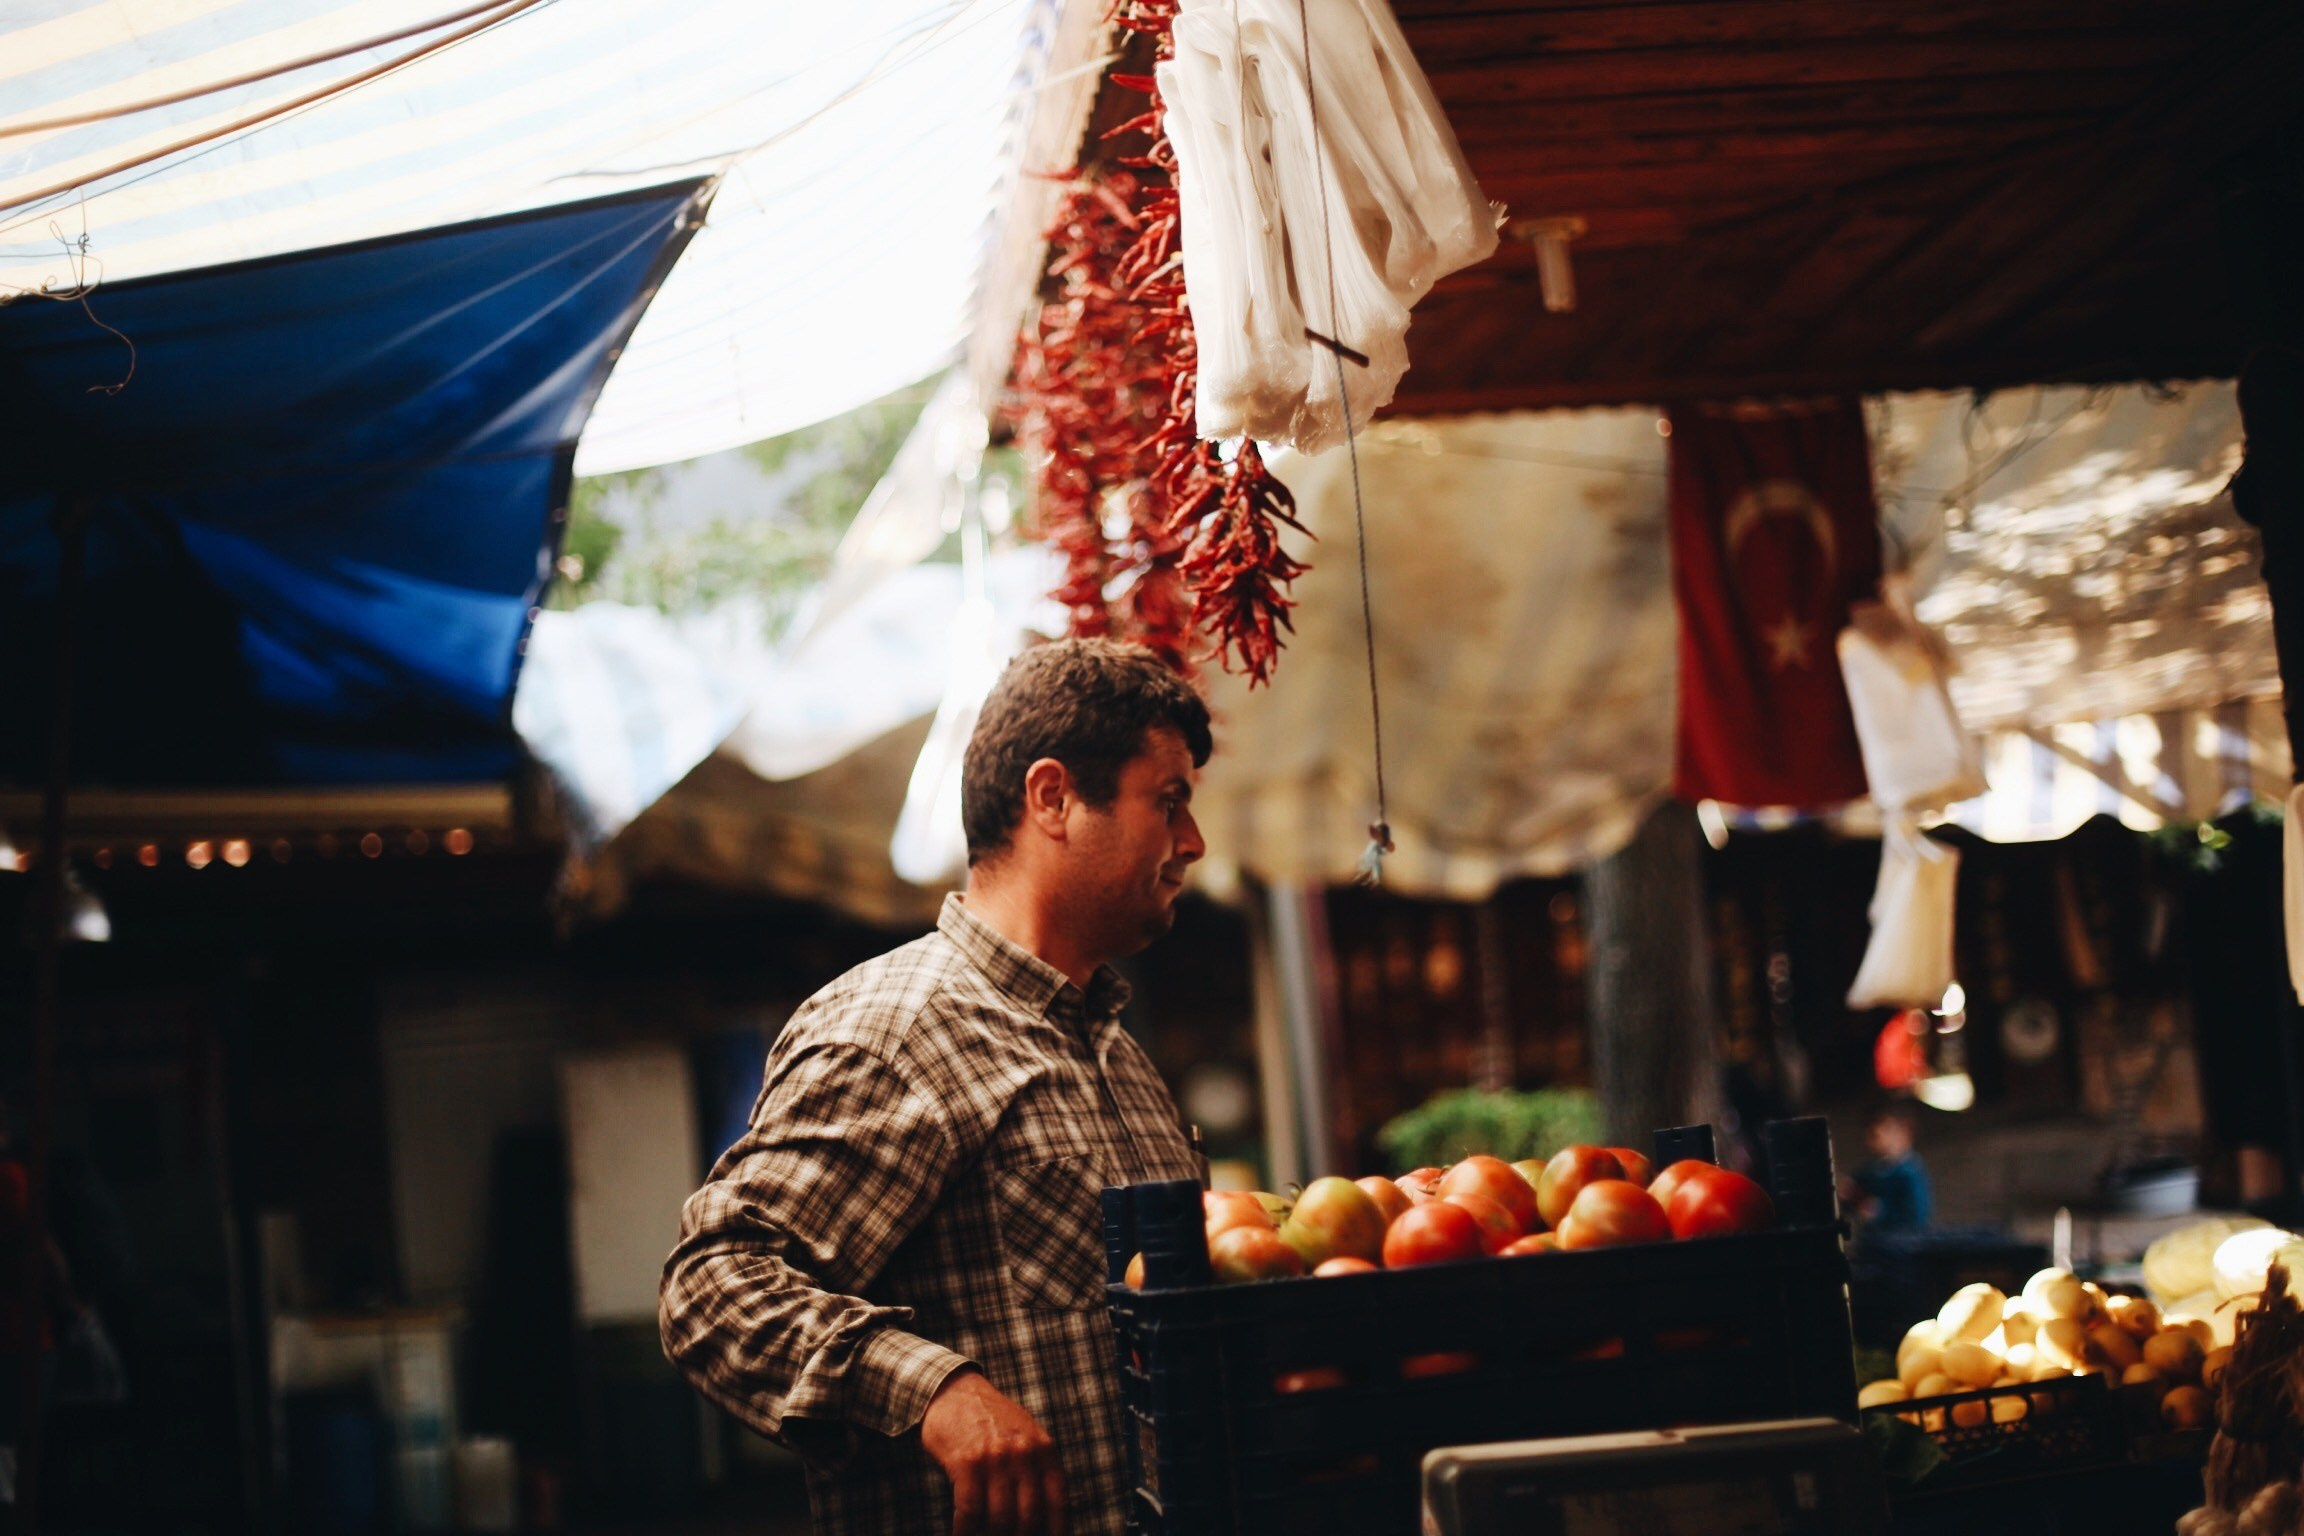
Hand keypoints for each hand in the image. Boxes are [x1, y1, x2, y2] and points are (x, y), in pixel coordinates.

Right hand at [920, 1368, 1067, 1535]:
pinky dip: (965, 1530)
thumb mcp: (1026, 1435)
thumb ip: (1039, 1468)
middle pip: (1029, 1516)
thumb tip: (1046, 1515)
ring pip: (1000, 1518)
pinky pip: (970, 1510)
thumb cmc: (991, 1419)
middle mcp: (1023, 1453)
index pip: (1059, 1501)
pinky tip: (962, 1533)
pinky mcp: (966, 1462)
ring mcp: (994, 1457)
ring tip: (984, 1535)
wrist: (954, 1391)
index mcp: (1043, 1449)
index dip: (1056, 1530)